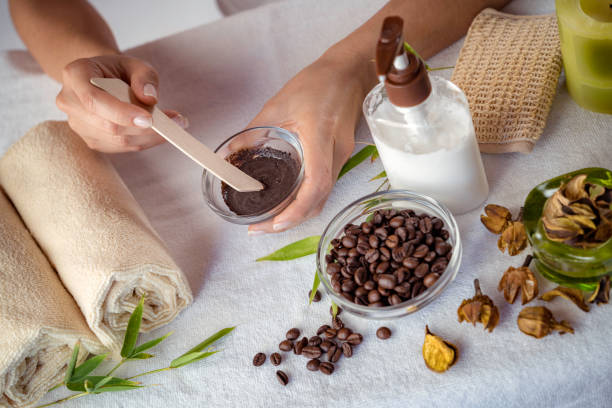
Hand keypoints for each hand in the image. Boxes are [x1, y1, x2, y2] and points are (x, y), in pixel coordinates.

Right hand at [56, 54, 187, 152]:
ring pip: (116, 140)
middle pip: (108, 125)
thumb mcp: (135, 63)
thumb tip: (150, 98)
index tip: (149, 119)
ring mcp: (78, 124)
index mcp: (75, 75)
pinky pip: (121, 147)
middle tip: (177, 121)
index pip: (94, 100)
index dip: (121, 112)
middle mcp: (69, 101)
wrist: (104, 78)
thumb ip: (145, 76)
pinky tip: (159, 132)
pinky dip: (144, 141)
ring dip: (149, 136)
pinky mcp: (91, 140)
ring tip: (175, 125)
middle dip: (144, 128)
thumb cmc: (119, 70)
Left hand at [247, 54, 368, 233]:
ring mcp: (343, 157)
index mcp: (320, 136)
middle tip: (262, 228)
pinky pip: (325, 187)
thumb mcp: (277, 104)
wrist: (350, 73)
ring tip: (271, 220)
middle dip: (292, 220)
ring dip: (299, 214)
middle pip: (320, 199)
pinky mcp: (342, 158)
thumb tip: (229, 156)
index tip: (274, 222)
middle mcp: (336, 152)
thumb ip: (252, 132)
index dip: (296, 209)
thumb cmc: (317, 83)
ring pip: (324, 197)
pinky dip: (307, 201)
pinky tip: (288, 202)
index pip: (316, 183)